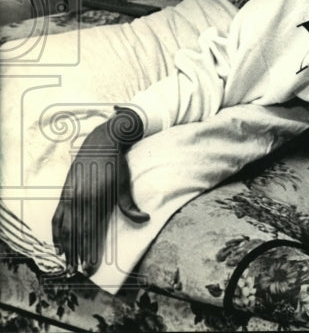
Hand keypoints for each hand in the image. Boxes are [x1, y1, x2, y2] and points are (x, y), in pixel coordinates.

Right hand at [51, 109, 148, 275]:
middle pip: (76, 234)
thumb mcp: (123, 184)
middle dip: (77, 254)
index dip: (90, 251)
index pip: (91, 233)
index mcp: (95, 200)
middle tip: (77, 272)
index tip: (91, 267)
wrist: (101, 142)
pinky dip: (56, 232)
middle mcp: (80, 200)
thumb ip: (129, 205)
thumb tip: (145, 220)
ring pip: (65, 228)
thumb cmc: (116, 163)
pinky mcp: (64, 193)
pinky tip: (58, 245)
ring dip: (65, 247)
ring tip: (67, 264)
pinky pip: (57, 217)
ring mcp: (69, 197)